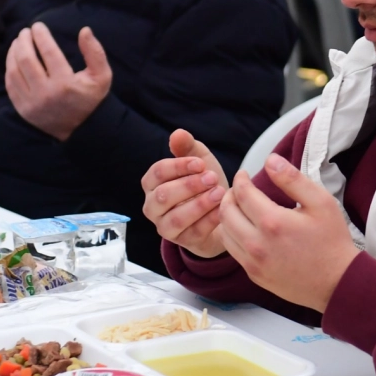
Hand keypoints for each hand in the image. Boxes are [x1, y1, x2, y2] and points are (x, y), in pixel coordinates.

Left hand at [4, 24, 111, 140]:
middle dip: (23, 41)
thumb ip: (95, 52)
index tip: (38, 26)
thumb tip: (84, 30)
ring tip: (18, 42)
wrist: (81, 129)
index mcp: (65, 84)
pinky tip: (13, 58)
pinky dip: (9, 68)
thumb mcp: (102, 76)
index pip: (48, 52)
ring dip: (13, 52)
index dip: (41, 36)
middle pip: (26, 60)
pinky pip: (10, 84)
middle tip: (25, 32)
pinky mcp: (23, 109)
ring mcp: (32, 103)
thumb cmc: (91, 98)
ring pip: (14, 71)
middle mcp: (46, 94)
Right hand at [142, 129, 230, 258]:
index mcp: (152, 184)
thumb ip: (188, 147)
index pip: (157, 173)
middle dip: (189, 186)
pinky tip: (222, 209)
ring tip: (219, 193)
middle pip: (164, 196)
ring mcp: (166, 227)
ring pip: (176, 218)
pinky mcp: (183, 242)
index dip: (179, 166)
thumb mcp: (199, 162)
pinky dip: (209, 220)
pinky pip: (193, 233)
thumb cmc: (205, 185)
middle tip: (212, 178)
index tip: (200, 163)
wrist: (221, 212)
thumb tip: (178, 133)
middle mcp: (153, 207)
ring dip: (199, 204)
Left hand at [218, 153, 358, 311]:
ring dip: (227, 216)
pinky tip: (245, 228)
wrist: (337, 282)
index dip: (239, 179)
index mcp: (272, 222)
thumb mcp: (320, 202)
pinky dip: (233, 235)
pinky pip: (233, 251)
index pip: (242, 193)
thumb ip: (293, 179)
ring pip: (225, 233)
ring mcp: (253, 262)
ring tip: (240, 207)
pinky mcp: (254, 275)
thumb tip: (270, 160)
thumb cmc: (332, 240)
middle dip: (229, 195)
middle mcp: (257, 244)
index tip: (243, 173)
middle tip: (239, 189)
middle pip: (226, 212)